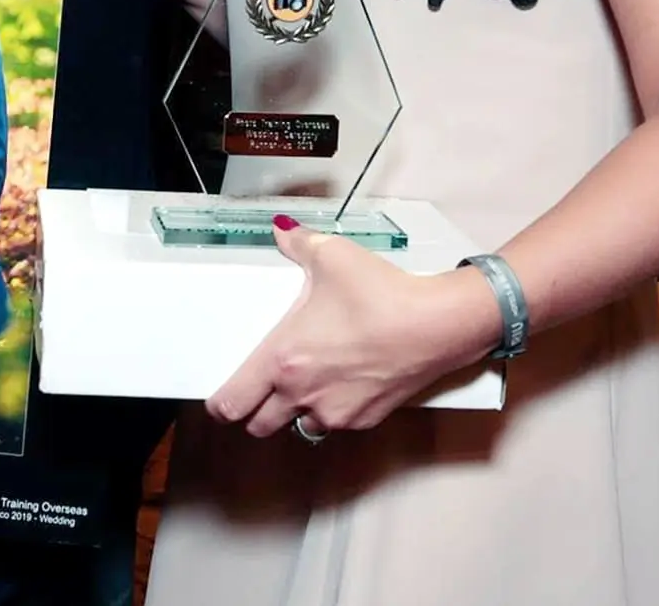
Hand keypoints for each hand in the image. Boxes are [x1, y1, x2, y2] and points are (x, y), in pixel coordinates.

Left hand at [207, 218, 500, 438]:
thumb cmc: (380, 293)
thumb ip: (296, 243)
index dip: (221, 404)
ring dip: (294, 413)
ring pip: (299, 428)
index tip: (220, 398)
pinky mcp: (366, 420)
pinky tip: (341, 383)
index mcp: (283, 360)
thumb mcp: (329, 255)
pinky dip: (331, 411)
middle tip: (260, 389)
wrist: (437, 325)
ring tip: (304, 384)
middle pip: (259, 425)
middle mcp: (303, 395)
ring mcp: (336, 413)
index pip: (233, 404)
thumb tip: (281, 230)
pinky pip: (335, 425)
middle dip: (254, 411)